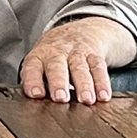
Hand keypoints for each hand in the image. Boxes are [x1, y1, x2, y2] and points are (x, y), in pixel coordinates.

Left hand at [20, 17, 136, 103]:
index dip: (33, 80)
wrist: (80, 30)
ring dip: (84, 85)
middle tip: (60, 98)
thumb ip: (38, 82)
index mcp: (39, 56)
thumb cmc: (54, 56)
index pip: (32, 67)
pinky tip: (104, 96)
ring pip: (80, 68)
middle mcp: (57, 53)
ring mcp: (77, 53)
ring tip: (86, 100)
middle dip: (58, 83)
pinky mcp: (94, 55)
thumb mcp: (41, 63)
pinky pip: (99, 68)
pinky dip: (102, 83)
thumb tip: (35, 106)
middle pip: (57, 67)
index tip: (36, 94)